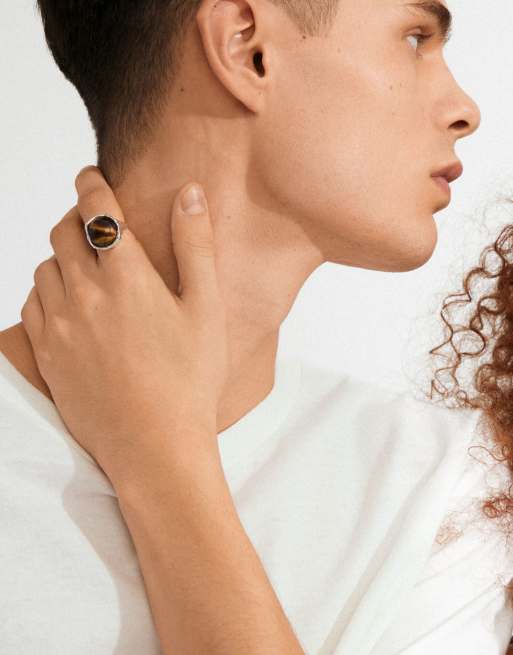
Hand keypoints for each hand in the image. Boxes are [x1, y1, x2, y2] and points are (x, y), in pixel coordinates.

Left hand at [21, 166, 228, 482]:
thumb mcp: (206, 309)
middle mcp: (85, 294)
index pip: (96, 210)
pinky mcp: (47, 354)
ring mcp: (60, 325)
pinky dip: (45, 291)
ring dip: (61, 256)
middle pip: (63, 233)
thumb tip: (190, 194)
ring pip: (45, 267)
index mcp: (127, 278)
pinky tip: (68, 303)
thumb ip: (195, 246)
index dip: (91, 184)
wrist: (155, 445)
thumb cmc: (190, 379)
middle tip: (94, 224)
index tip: (90, 177)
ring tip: (84, 266)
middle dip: (76, 218)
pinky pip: (32, 305)